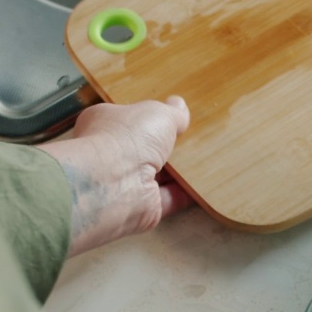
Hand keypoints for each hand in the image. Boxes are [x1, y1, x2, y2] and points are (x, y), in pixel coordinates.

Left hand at [37, 96, 192, 256]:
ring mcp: (126, 183)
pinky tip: (205, 186)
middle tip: (193, 140)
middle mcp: (112, 155)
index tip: (171, 118)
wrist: (116, 183)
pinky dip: (187, 194)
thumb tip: (179, 106)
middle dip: (166, 146)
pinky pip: (170, 199)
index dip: (149, 119)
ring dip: (179, 172)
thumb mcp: (157, 113)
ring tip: (206, 160)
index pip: (127, 120)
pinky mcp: (143, 206)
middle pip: (144, 150)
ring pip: (158, 176)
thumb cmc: (127, 138)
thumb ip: (172, 112)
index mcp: (105, 125)